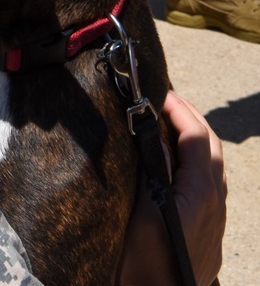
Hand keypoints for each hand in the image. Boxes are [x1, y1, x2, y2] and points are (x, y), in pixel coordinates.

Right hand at [116, 92, 226, 285]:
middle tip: (165, 101)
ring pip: (213, 164)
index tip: (160, 93)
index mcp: (200, 192)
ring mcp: (216, 214)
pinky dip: (195, 159)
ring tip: (168, 124)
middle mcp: (215, 200)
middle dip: (191, 118)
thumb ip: (153, 173)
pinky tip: (176, 163)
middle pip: (211, 146)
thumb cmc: (145, 264)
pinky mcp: (210, 226)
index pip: (196, 137)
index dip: (180, 110)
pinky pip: (210, 181)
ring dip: (195, 138)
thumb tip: (158, 140)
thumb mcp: (142, 213)